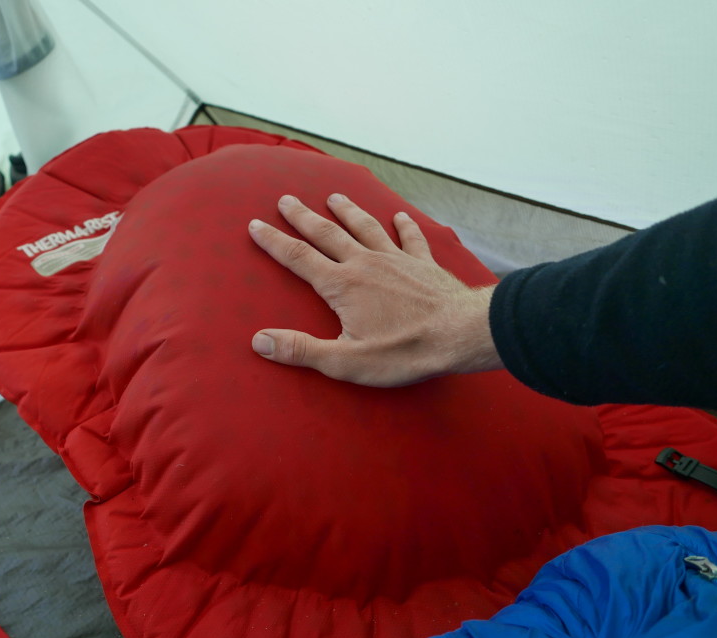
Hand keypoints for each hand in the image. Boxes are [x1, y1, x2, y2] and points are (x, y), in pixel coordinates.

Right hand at [247, 193, 501, 386]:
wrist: (460, 334)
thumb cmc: (404, 352)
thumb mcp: (345, 361)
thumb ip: (301, 350)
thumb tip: (260, 341)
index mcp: (342, 285)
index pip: (299, 257)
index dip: (274, 241)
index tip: (256, 225)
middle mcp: (365, 263)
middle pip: (327, 234)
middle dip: (303, 216)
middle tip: (286, 199)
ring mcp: (397, 260)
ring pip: (365, 228)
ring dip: (348, 211)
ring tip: (334, 197)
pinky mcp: (424, 264)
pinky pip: (411, 238)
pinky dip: (404, 226)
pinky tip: (400, 216)